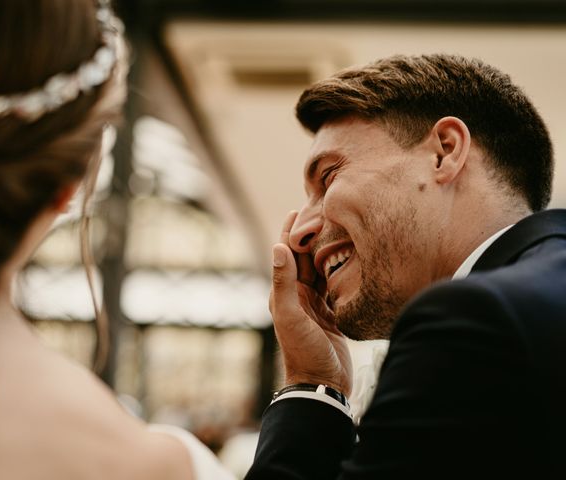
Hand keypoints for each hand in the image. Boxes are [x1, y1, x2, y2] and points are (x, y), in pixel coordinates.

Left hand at [269, 211, 352, 396]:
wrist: (321, 384)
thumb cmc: (303, 352)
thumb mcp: (291, 316)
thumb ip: (284, 283)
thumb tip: (277, 247)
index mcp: (285, 294)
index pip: (287, 255)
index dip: (292, 233)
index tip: (299, 209)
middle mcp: (298, 296)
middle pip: (305, 259)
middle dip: (312, 236)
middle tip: (323, 212)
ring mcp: (315, 305)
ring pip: (321, 270)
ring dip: (327, 251)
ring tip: (339, 228)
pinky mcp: (331, 314)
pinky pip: (335, 286)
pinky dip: (341, 271)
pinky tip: (351, 258)